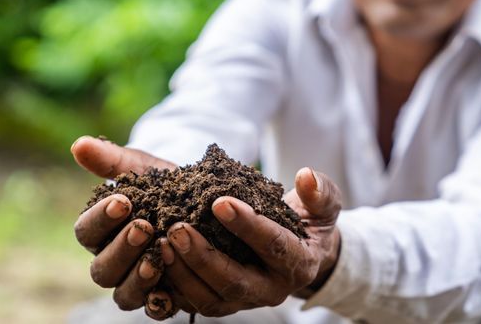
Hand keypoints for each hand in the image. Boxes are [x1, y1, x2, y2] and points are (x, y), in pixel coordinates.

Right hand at [72, 135, 179, 318]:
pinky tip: (171, 294)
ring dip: (137, 278)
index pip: (86, 232)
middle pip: (102, 269)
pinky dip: (159, 304)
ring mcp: (135, 283)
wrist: (204, 200)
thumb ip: (112, 160)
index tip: (123, 200)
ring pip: (123, 294)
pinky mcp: (163, 297)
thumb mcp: (143, 168)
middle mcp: (113, 262)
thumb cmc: (165, 184)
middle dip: (122, 248)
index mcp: (100, 233)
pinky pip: (154, 310)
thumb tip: (79, 145)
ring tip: (156, 257)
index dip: (100, 219)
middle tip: (144, 226)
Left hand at [162, 167, 341, 317]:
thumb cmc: (311, 219)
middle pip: (235, 281)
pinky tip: (156, 261)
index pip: (273, 245)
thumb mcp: (324, 202)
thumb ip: (319, 190)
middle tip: (178, 228)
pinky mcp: (225, 304)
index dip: (247, 225)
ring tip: (163, 242)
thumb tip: (305, 175)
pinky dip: (174, 288)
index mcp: (299, 263)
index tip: (219, 202)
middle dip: (204, 257)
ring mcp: (247, 301)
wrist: (304, 250)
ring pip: (210, 298)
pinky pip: (195, 305)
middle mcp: (273, 290)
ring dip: (183, 273)